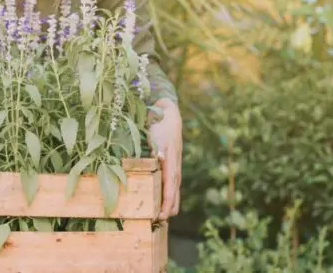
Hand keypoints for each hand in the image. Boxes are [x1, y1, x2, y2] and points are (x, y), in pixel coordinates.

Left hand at [148, 98, 181, 221]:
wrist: (169, 113)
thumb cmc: (161, 124)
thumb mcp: (158, 135)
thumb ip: (158, 147)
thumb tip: (160, 159)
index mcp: (171, 160)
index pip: (170, 185)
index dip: (167, 200)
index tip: (162, 213)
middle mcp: (175, 164)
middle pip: (174, 190)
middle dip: (169, 206)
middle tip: (161, 220)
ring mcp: (174, 163)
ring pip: (174, 187)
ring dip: (170, 201)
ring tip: (164, 216)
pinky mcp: (172, 162)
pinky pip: (172, 181)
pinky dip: (170, 192)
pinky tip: (167, 200)